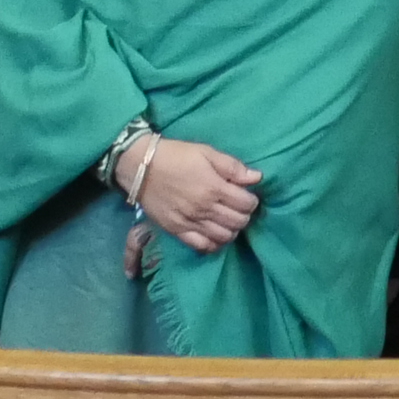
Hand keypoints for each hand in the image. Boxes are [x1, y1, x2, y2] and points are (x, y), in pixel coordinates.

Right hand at [130, 137, 261, 253]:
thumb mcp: (206, 152)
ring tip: (228, 220)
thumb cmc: (176, 156)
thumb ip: (232, 167)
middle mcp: (205, 209)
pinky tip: (215, 235)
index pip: (246, 204)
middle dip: (245, 216)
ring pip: (223, 237)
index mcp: (214, 188)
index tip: (248, 196)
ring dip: (232, 230)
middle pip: (238, 222)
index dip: (252, 201)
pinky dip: (214, 244)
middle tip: (239, 208)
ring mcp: (191, 223)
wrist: (141, 166)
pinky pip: (202, 246)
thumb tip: (257, 177)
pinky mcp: (177, 231)